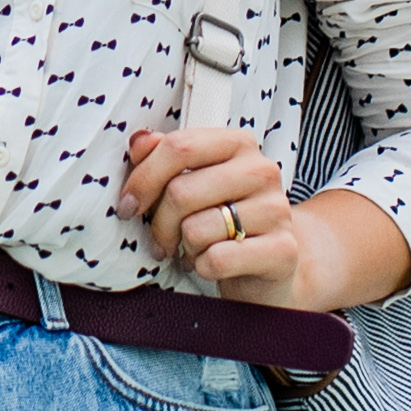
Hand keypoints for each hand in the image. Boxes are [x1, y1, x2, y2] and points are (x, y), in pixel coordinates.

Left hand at [115, 126, 406, 310]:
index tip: (127, 205)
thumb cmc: (226, 220)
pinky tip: (214, 264)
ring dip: (185, 247)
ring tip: (197, 249)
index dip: (143, 178)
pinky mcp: (282, 249)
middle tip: (163, 239)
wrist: (275, 264)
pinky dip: (204, 268)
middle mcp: (262, 170)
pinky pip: (217, 259)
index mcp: (238, 144)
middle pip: (180, 191)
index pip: (178, 147)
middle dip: (159, 223)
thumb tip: (139, 142)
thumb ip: (165, 159)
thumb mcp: (193, 184)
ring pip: (195, 229)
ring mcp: (276, 210)